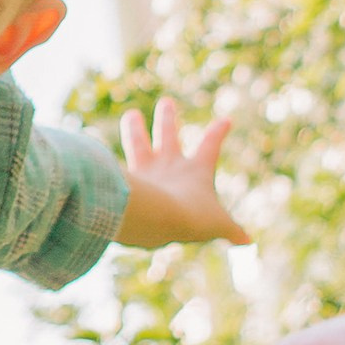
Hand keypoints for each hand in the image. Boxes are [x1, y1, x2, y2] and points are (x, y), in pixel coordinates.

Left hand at [116, 98, 248, 248]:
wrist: (156, 218)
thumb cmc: (192, 218)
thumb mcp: (216, 226)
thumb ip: (231, 232)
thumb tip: (247, 242)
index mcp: (195, 170)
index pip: (211, 145)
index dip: (218, 132)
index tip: (226, 119)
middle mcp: (169, 165)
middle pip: (168, 134)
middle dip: (168, 118)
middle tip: (166, 102)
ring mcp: (146, 171)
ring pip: (138, 143)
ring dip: (134, 129)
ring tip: (131, 115)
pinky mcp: (126, 180)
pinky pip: (115, 168)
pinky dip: (107, 164)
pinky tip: (97, 157)